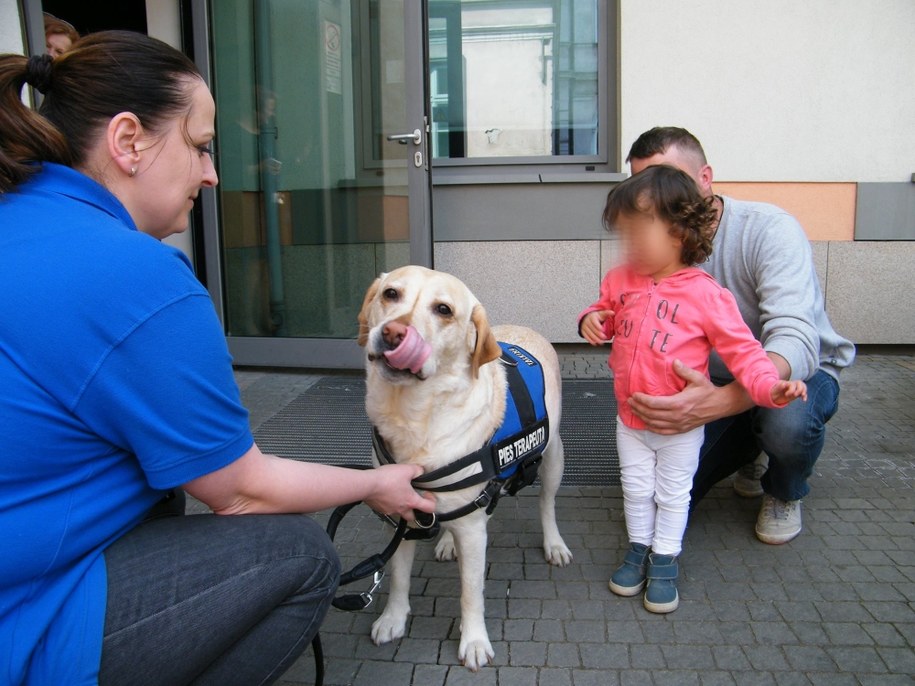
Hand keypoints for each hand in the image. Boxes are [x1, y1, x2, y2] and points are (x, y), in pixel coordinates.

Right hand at [364, 463, 435, 521]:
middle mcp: (401, 509)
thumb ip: (417, 470)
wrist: (368, 484)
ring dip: (401, 506)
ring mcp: (390, 510)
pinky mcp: (380, 509)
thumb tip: (420, 471)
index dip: (432, 502)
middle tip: (413, 500)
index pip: (429, 508)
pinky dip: (389, 503)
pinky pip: (387, 509)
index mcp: (411, 501)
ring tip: (399, 494)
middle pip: (412, 516)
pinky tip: (387, 494)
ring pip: (399, 512)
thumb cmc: (386, 479)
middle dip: (414, 510)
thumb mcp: (406, 470)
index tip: (428, 495)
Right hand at [580, 310, 613, 345]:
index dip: (597, 326)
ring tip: (601, 342)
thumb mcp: (601, 314)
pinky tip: (595, 343)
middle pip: (592, 328)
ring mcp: (584, 327)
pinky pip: (586, 336)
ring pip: (589, 333)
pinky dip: (590, 340)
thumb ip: (607, 313)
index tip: (602, 329)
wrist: (587, 318)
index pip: (594, 321)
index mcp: (592, 317)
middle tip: (604, 337)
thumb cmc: (596, 317)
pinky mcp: (583, 331)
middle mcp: (587, 322)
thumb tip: (613, 312)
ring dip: (595, 338)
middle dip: (598, 334)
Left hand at [628, 359, 747, 433]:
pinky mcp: (681, 429)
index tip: (634, 394)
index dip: (642, 400)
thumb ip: (684, 370)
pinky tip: (646, 423)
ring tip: (634, 410)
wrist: (720, 405)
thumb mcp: (697, 378)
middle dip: (638, 407)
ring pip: (655, 424)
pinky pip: (663, 432)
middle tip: (629, 401)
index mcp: (679, 403)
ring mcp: (679, 424)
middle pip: (651, 414)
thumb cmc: (708, 391)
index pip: (654, 403)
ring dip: (642, 417)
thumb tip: (674, 362)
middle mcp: (677, 416)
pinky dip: (652, 428)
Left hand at [771, 379, 806, 405]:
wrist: (775, 394)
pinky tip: (804, 400)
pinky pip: (803, 392)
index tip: (786, 395)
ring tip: (802, 396)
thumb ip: (779, 387)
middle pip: (799, 383)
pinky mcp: (797, 392)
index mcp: (786, 383)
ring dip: (804, 391)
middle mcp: (792, 384)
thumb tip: (783, 384)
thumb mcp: (775, 390)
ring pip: (803, 386)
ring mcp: (795, 388)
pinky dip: (805, 395)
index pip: (792, 384)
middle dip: (799, 389)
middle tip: (795, 395)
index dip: (791, 390)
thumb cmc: (774, 392)